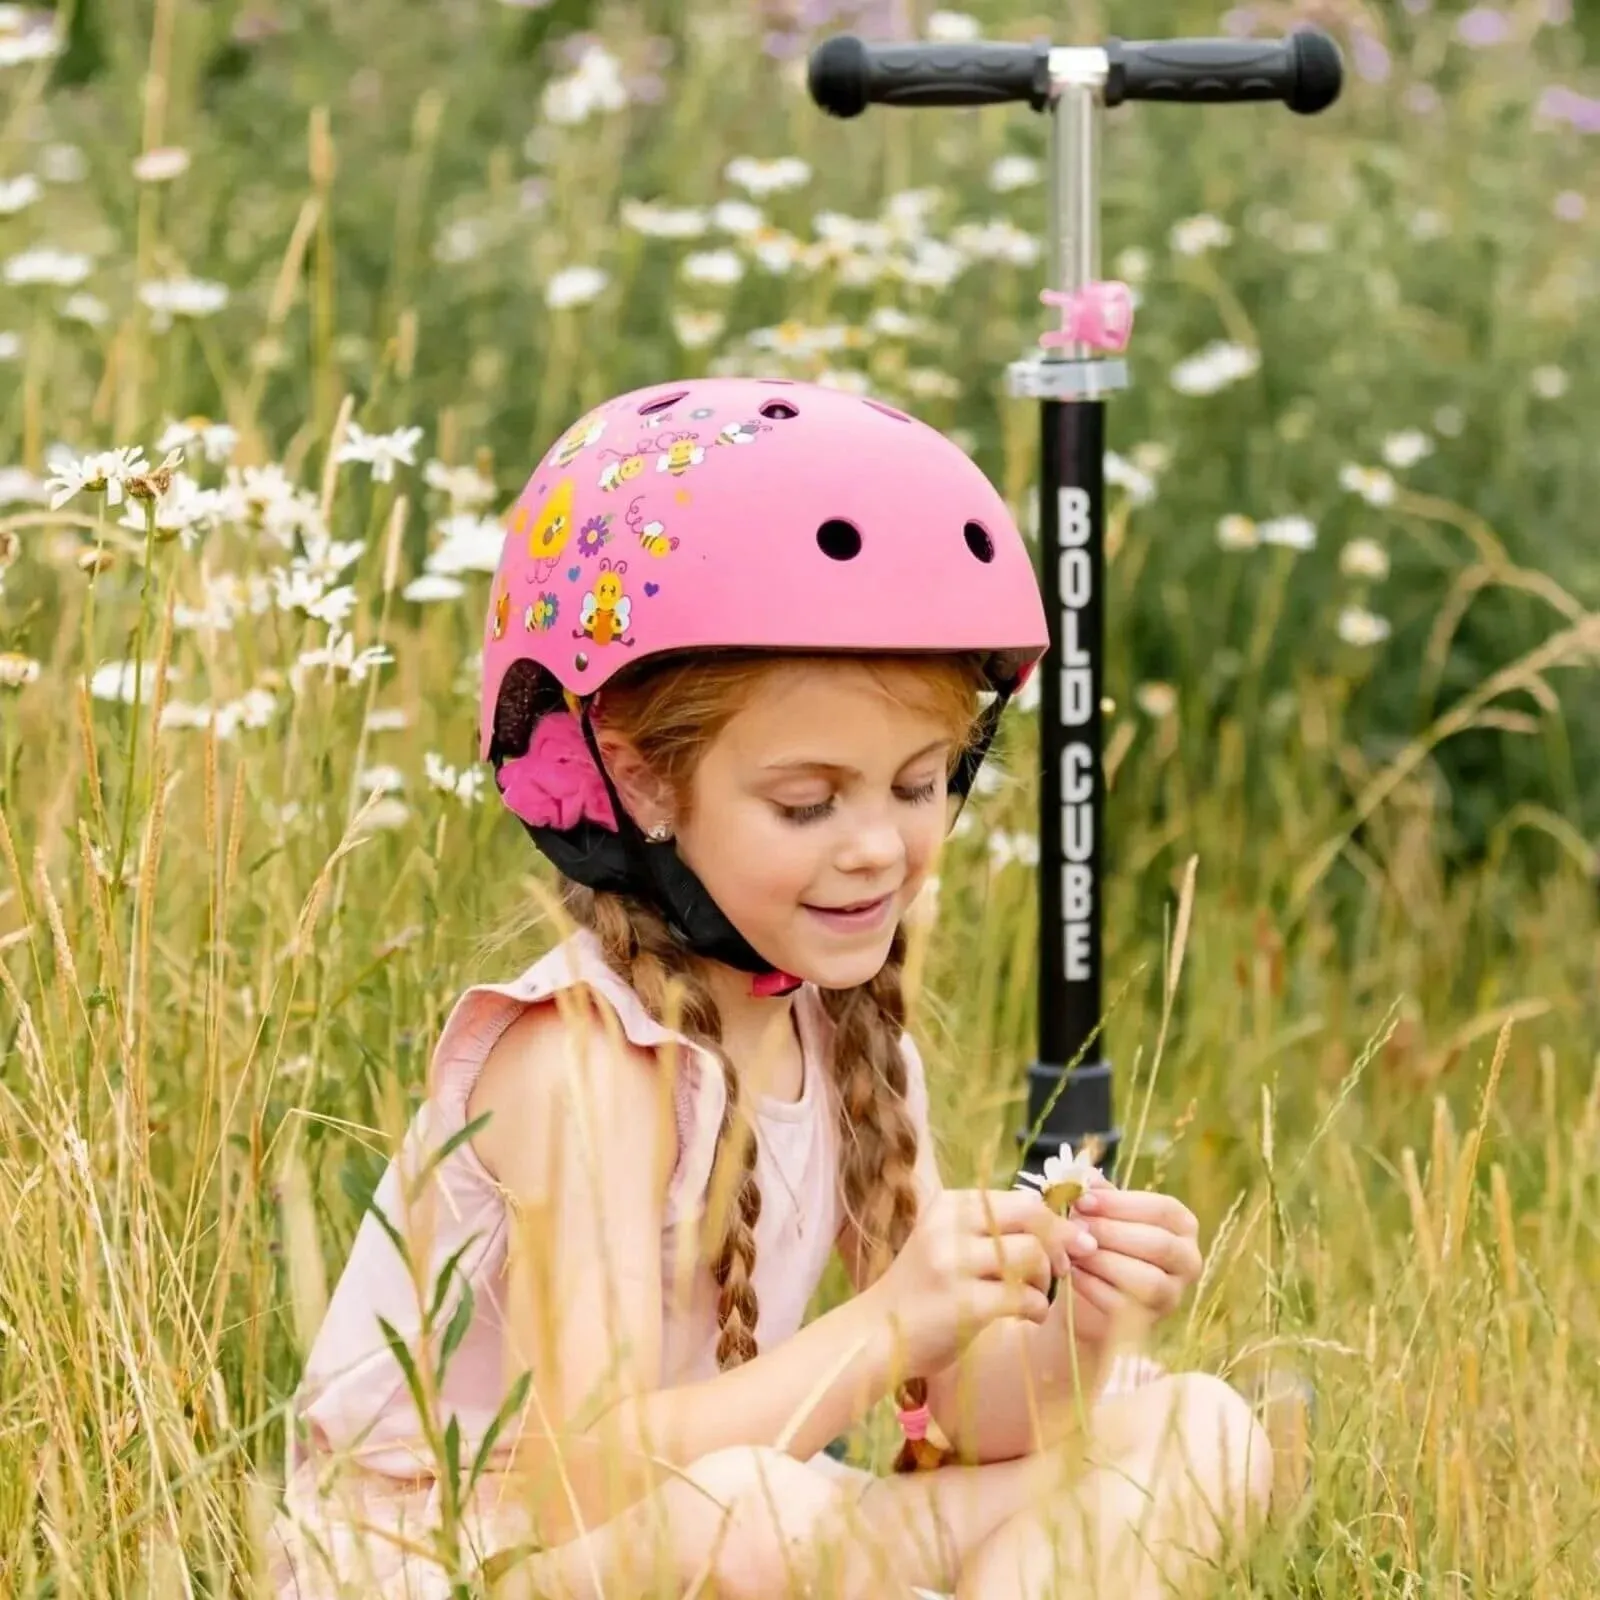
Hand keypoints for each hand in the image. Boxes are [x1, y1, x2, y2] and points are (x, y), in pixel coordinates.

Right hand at [868, 1188, 1099, 1374]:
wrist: (874, 1334)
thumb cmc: (919, 1291)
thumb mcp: (946, 1244)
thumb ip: (987, 1230)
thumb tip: (1050, 1221)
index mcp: (948, 1205)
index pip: (1019, 1199)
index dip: (1053, 1220)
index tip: (1072, 1240)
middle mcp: (950, 1225)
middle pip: (1031, 1217)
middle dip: (1061, 1241)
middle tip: (1066, 1266)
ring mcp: (954, 1263)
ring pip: (1032, 1255)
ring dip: (1046, 1280)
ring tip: (1036, 1296)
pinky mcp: (964, 1302)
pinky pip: (1025, 1297)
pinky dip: (1037, 1308)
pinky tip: (1028, 1317)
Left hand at [1054, 1180, 1202, 1345]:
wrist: (1090, 1293)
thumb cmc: (1103, 1242)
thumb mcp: (1103, 1213)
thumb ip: (1098, 1194)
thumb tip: (1083, 1177)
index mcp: (1182, 1225)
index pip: (1163, 1209)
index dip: (1121, 1204)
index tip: (1083, 1200)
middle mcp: (1188, 1261)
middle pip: (1159, 1244)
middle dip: (1110, 1232)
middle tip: (1074, 1225)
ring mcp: (1174, 1295)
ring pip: (1147, 1280)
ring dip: (1103, 1262)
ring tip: (1073, 1249)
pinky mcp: (1151, 1322)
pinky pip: (1125, 1306)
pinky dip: (1093, 1287)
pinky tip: (1072, 1272)